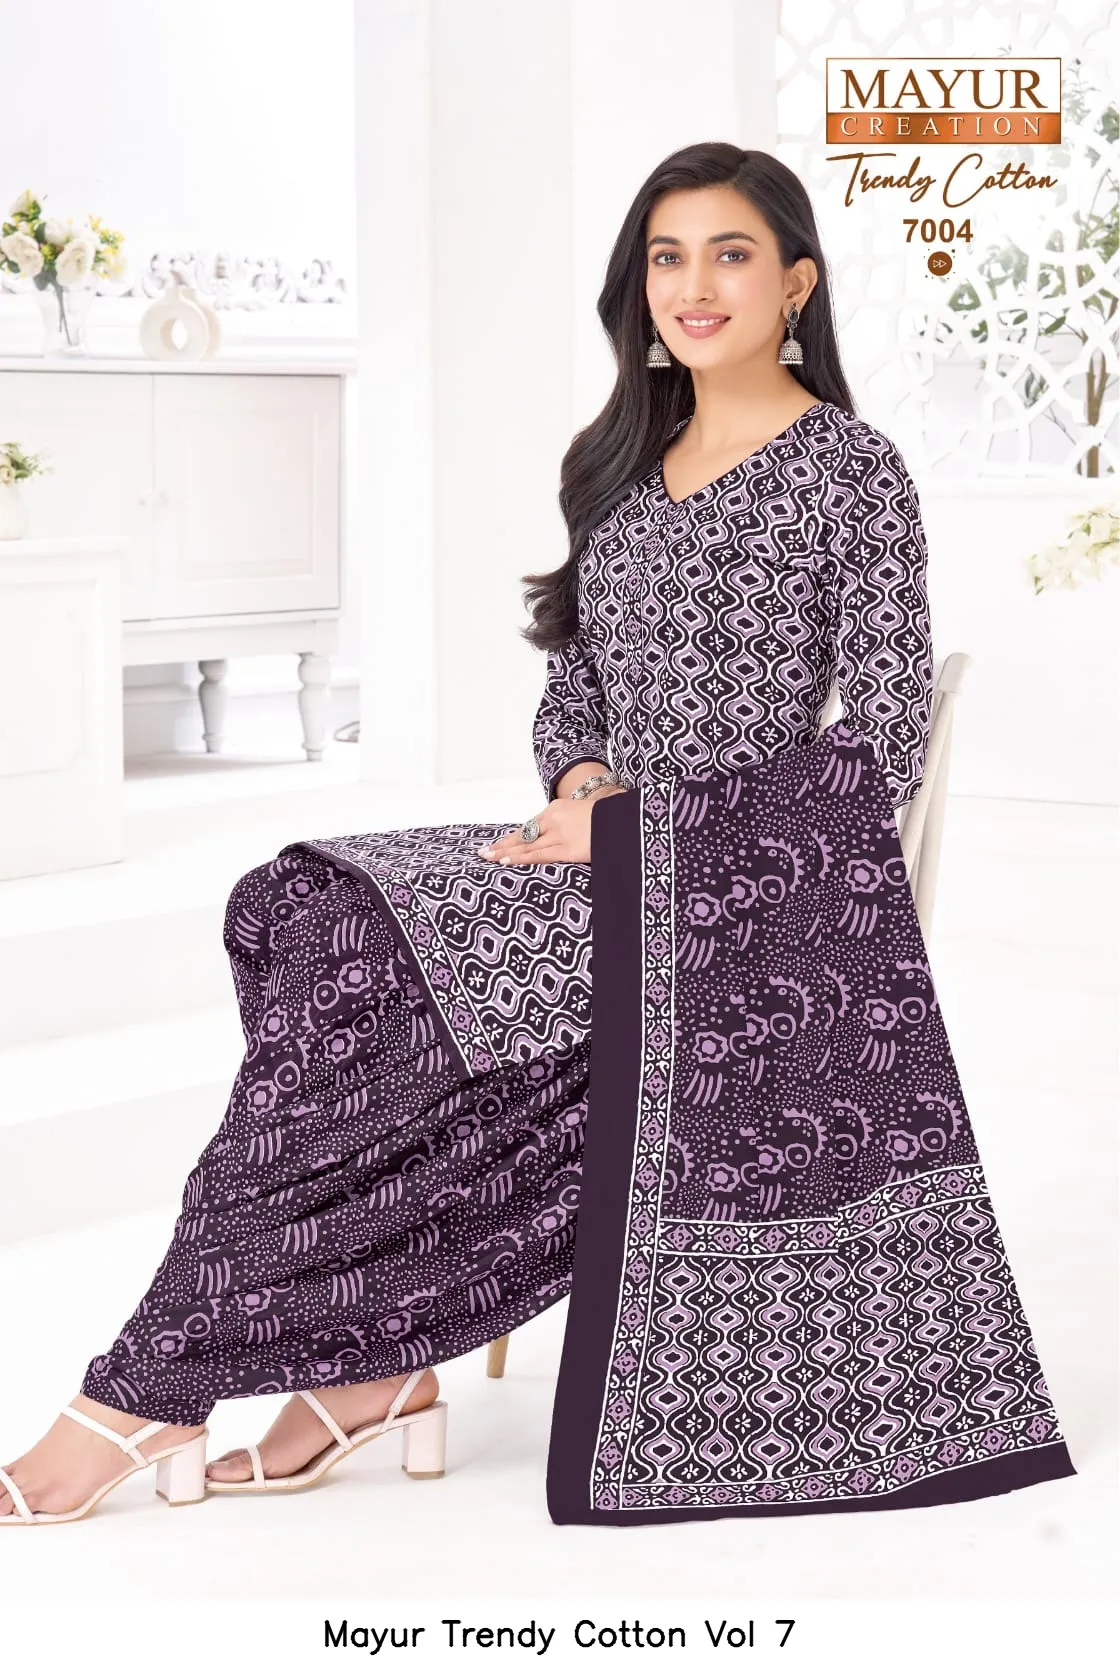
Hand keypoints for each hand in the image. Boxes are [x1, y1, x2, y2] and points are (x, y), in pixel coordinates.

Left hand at [476, 787, 625, 866]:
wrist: (628, 818)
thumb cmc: (608, 818)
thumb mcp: (584, 814)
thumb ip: (568, 824)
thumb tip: (557, 837)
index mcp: (558, 808)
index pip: (530, 826)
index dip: (512, 837)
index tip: (497, 844)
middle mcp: (555, 819)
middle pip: (523, 834)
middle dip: (502, 844)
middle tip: (483, 852)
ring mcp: (561, 834)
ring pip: (527, 845)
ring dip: (506, 852)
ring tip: (488, 858)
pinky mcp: (568, 849)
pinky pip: (539, 855)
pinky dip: (521, 858)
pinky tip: (506, 860)